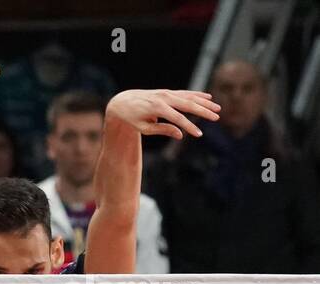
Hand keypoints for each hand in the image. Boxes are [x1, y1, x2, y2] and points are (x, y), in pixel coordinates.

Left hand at [105, 89, 219, 138]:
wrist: (122, 102)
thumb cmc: (132, 118)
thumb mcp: (144, 128)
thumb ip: (162, 130)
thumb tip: (180, 135)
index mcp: (157, 108)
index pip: (178, 119)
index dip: (189, 127)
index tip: (199, 134)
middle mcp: (164, 98)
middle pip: (188, 105)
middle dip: (203, 111)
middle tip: (217, 118)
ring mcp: (166, 93)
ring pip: (189, 97)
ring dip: (204, 102)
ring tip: (217, 108)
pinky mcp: (167, 92)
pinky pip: (185, 93)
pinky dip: (197, 95)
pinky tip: (208, 97)